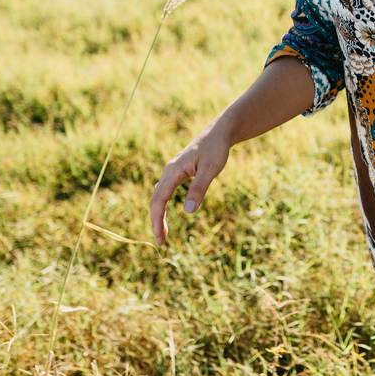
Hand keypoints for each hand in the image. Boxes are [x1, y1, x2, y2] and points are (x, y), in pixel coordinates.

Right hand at [148, 120, 231, 245]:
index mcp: (173, 171)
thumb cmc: (216, 149)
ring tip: (163, 234)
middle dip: (156, 221)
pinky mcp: (177, 173)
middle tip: (161, 242)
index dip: (157, 220)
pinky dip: (163, 206)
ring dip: (158, 215)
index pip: (159, 200)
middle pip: (155, 200)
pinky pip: (165, 192)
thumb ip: (199, 188)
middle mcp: (168, 172)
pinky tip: (165, 216)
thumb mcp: (211, 169)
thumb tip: (188, 211)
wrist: (219, 133)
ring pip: (158, 197)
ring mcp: (171, 172)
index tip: (160, 237)